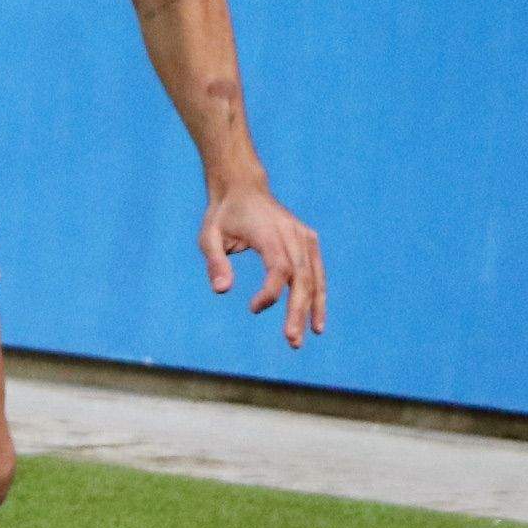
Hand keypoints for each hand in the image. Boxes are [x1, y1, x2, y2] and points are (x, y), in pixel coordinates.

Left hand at [204, 181, 324, 346]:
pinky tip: (317, 320)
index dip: (271, 292)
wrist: (243, 187)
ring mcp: (304, 236)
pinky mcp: (309, 240)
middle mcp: (292, 233)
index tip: (253, 308)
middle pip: (301, 276)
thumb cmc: (223, 214)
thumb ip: (215, 262)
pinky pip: (317, 271)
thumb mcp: (208, 235)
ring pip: (314, 276)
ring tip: (311, 335)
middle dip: (298, 310)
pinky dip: (318, 295)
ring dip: (313, 307)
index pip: (280, 267)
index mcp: (269, 231)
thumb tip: (220, 290)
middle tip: (292, 341)